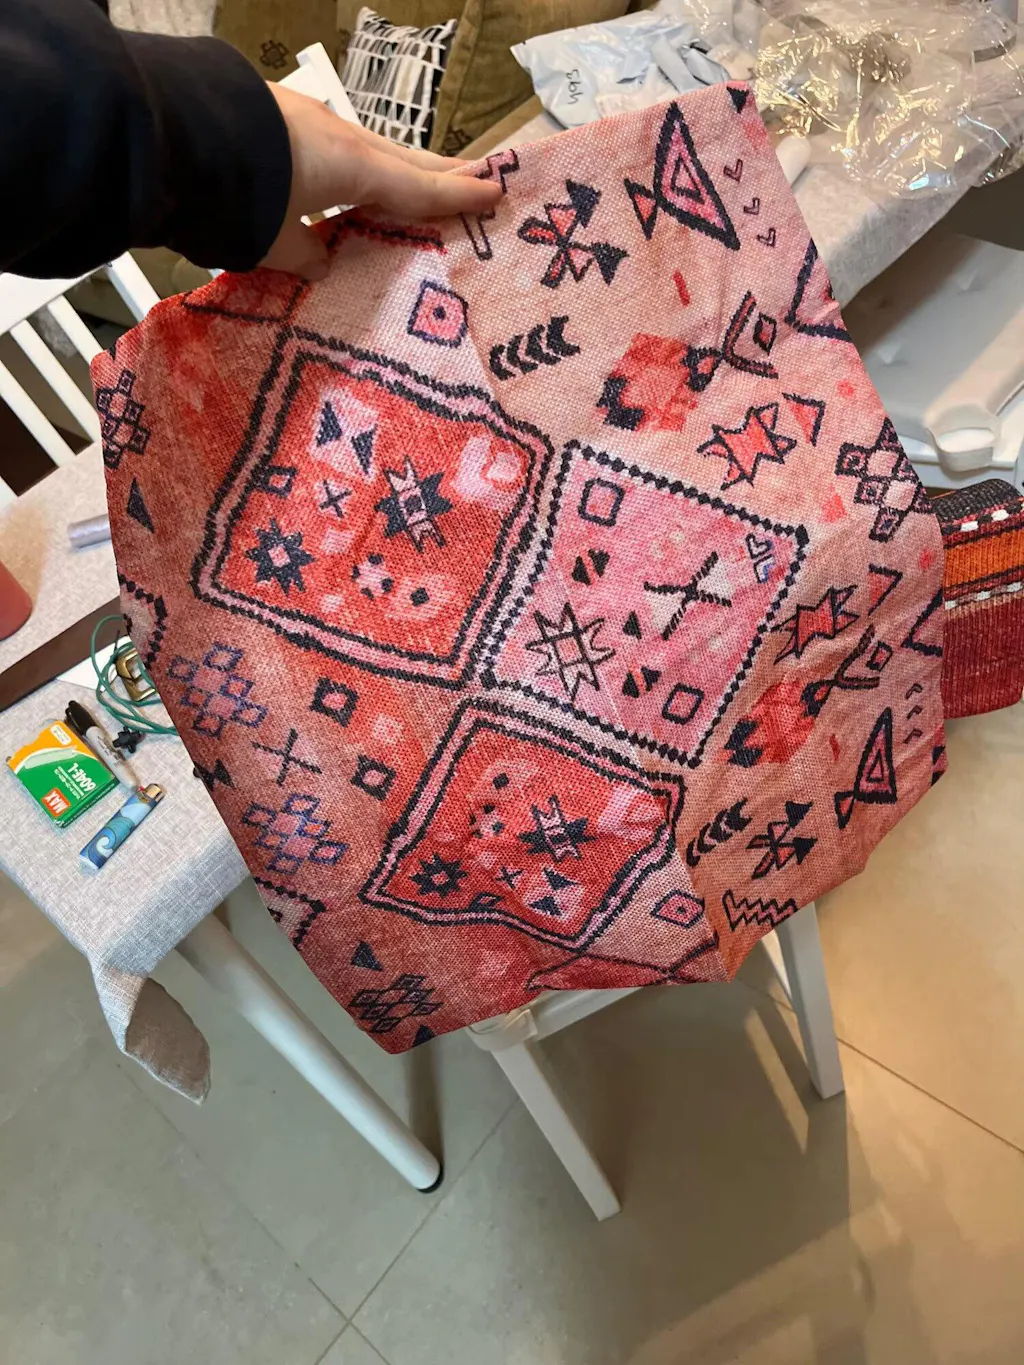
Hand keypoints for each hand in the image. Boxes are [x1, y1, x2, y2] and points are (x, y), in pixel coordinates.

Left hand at [261, 83, 502, 278]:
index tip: (495, 193)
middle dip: (440, 170)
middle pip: (403, 160)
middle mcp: (341, 140)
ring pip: (370, 150)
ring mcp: (310, 124)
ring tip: (418, 176)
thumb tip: (323, 264)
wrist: (177, 135)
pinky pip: (335, 147)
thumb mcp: (276, 241)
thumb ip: (306, 255)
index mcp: (354, 169)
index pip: (418, 189)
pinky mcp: (279, 119)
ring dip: (398, 165)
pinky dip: (355, 164)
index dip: (457, 196)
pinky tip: (350, 173)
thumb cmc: (239, 196)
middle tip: (475, 174)